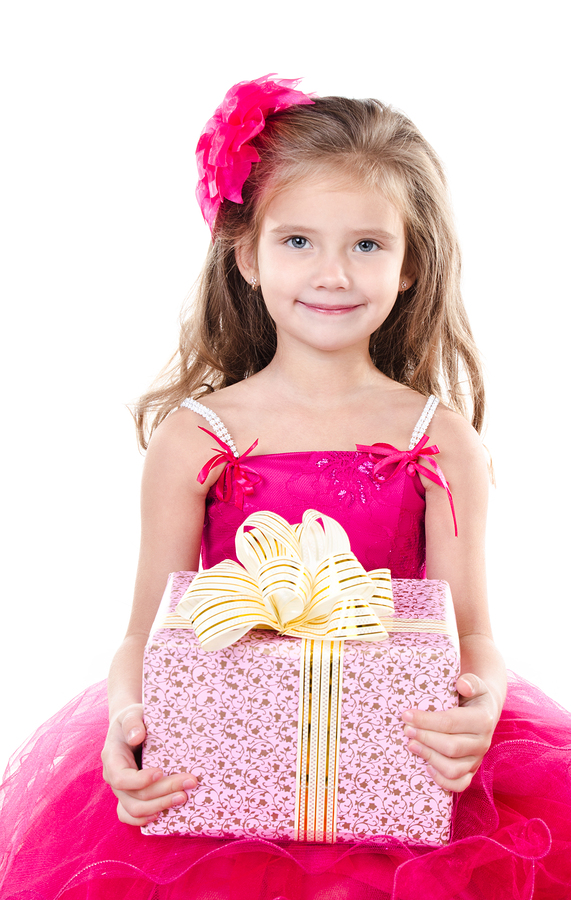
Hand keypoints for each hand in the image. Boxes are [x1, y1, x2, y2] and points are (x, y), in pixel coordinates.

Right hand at [101, 703, 197, 825]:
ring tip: (184, 797)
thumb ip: (132, 722)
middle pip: (134, 797)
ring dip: (160, 806)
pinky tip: (164, 813)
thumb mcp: (132, 713)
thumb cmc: (134, 719)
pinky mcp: (130, 796)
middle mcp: (114, 777)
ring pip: (135, 809)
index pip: (121, 778)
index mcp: (111, 758)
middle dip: (163, 792)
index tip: (161, 771)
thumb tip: (137, 736)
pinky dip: (145, 818)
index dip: (140, 780)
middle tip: (190, 782)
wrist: (131, 726)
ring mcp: (121, 790)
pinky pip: (130, 815)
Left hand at [401, 674, 497, 791]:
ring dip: (429, 757)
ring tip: (411, 745)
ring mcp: (477, 759)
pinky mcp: (472, 771)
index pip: (450, 723)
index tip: (406, 715)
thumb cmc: (472, 695)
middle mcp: (482, 742)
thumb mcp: (474, 684)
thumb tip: (461, 684)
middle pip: (451, 747)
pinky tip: (426, 767)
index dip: (426, 720)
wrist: (485, 710)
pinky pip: (459, 784)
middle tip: (405, 730)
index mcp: (482, 719)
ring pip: (454, 769)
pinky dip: (442, 781)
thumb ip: (469, 682)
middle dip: (424, 738)